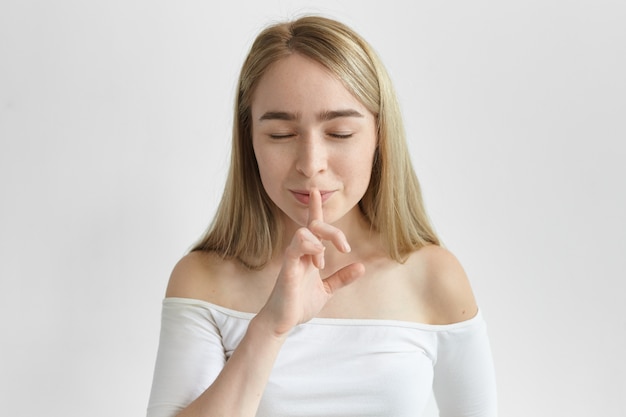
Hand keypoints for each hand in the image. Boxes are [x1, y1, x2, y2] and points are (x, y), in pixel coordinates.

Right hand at [257, 189, 364, 336]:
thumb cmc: (299, 303)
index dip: (316, 209)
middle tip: (344, 247)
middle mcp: (299, 253)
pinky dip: (309, 249)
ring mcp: (292, 260)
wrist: (283, 322)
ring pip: (302, 233)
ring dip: (319, 241)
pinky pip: (294, 249)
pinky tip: (317, 262)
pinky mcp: (287, 270)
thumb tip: (361, 266)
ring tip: (322, 262)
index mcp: (309, 254)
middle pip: (313, 226)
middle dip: (331, 229)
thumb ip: (341, 277)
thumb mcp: (327, 289)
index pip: (313, 226)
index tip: (317, 192)